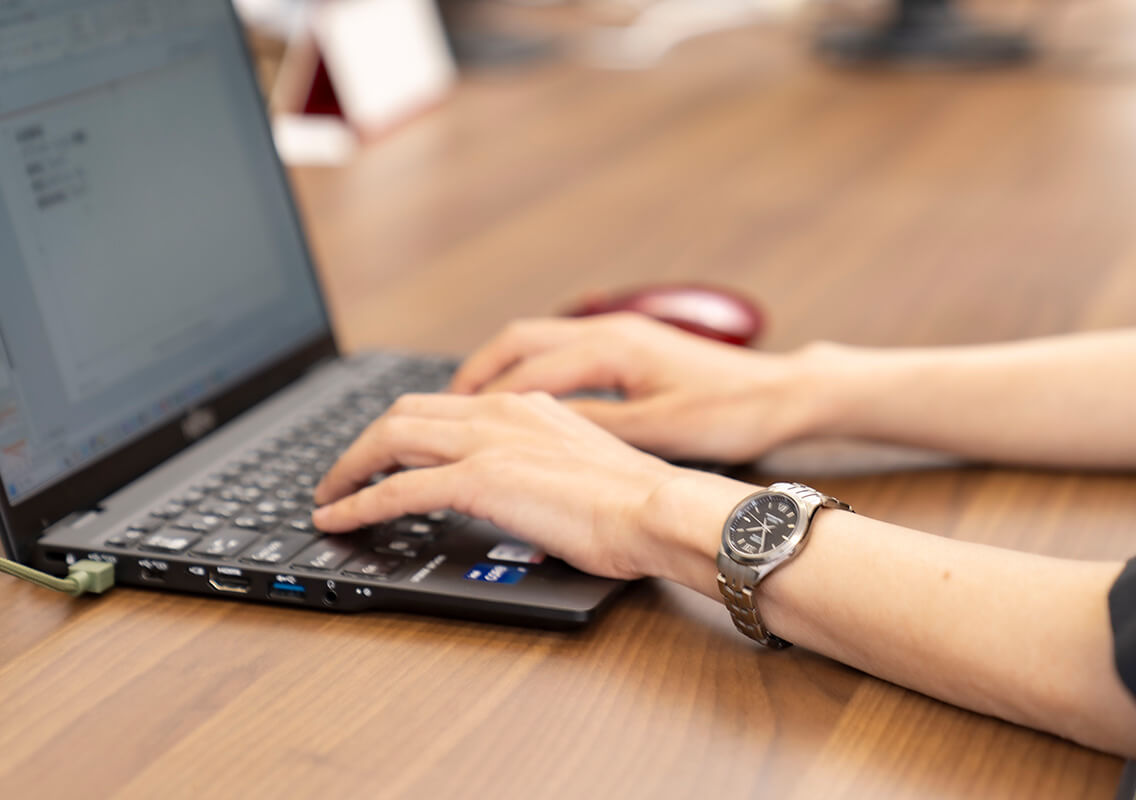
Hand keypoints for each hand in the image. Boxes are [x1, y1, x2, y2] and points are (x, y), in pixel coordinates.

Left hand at [312, 391, 748, 582]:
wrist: (659, 509)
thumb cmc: (637, 500)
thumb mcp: (581, 463)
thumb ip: (542, 459)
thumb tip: (520, 480)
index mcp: (524, 406)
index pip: (444, 405)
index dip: (402, 427)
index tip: (382, 452)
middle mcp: (499, 412)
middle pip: (405, 413)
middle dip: (363, 443)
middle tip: (342, 472)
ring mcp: (487, 442)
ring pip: (391, 439)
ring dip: (350, 467)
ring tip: (327, 495)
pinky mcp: (479, 480)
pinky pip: (398, 490)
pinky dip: (359, 503)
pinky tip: (338, 519)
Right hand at [448, 313, 815, 462]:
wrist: (784, 393)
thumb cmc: (734, 411)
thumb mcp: (662, 430)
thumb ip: (598, 427)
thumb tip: (539, 432)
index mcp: (613, 348)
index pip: (525, 370)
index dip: (481, 399)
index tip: (446, 423)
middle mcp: (609, 331)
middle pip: (517, 341)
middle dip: (473, 373)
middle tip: (439, 408)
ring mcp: (619, 333)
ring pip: (536, 341)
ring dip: (497, 369)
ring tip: (466, 406)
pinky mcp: (631, 347)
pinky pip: (560, 350)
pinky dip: (528, 372)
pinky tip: (521, 400)